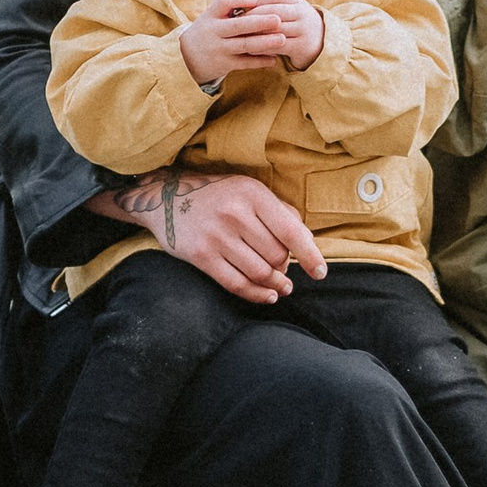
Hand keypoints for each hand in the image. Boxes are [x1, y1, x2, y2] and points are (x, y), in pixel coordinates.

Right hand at [97, 170, 323, 302]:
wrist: (166, 197)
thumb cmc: (218, 195)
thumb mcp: (249, 190)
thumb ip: (280, 211)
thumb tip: (307, 241)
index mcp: (252, 194)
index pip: (291, 231)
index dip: (311, 256)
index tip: (320, 273)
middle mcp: (235, 214)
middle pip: (277, 255)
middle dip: (286, 267)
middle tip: (284, 270)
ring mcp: (217, 236)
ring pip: (260, 272)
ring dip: (275, 285)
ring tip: (281, 287)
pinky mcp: (201, 256)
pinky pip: (236, 284)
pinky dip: (256, 294)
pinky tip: (267, 296)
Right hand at [179, 0, 324, 83]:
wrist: (187, 58)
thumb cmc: (208, 32)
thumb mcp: (211, 17)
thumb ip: (230, 8)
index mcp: (211, 15)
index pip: (223, 2)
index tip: (256, 0)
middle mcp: (214, 31)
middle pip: (238, 25)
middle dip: (259, 22)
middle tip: (278, 19)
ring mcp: (219, 48)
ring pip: (244, 45)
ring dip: (264, 42)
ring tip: (282, 39)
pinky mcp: (224, 64)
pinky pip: (244, 63)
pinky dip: (260, 61)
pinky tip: (274, 59)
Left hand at [225, 0, 326, 71]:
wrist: (321, 44)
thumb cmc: (298, 24)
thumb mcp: (292, 10)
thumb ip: (274, 4)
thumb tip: (245, 2)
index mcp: (298, 1)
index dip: (260, 0)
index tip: (246, 7)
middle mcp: (303, 13)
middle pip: (274, 12)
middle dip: (253, 17)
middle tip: (236, 22)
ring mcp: (304, 30)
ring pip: (274, 30)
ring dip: (255, 33)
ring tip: (239, 36)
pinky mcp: (301, 47)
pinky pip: (277, 46)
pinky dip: (262, 47)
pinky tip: (250, 49)